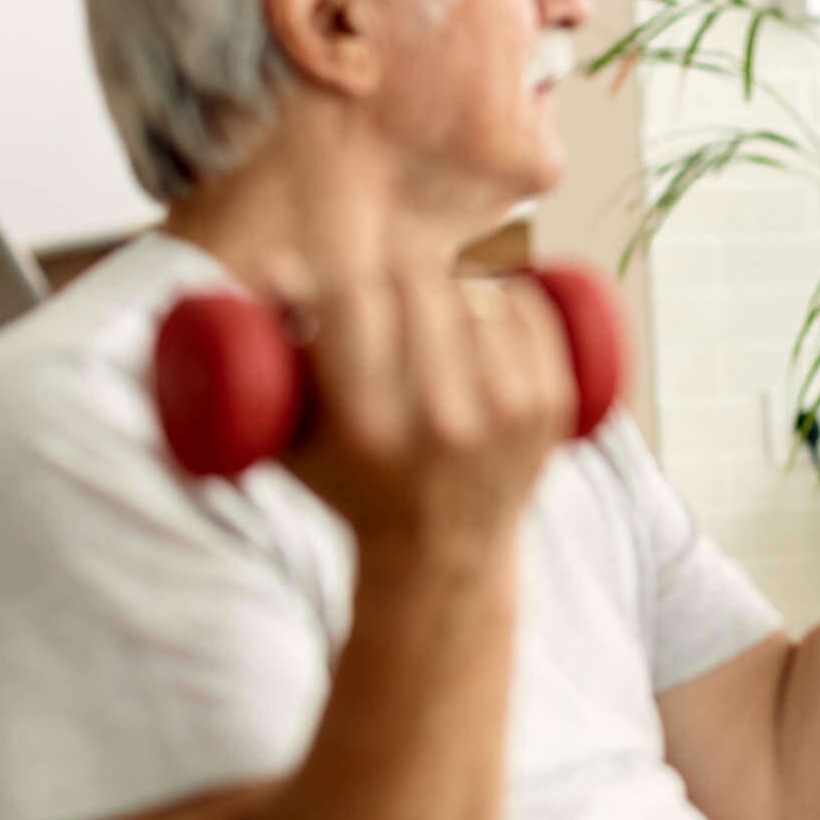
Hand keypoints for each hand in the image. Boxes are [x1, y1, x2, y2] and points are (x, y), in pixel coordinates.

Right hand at [266, 266, 574, 560]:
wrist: (442, 553)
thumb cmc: (351, 485)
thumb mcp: (294, 439)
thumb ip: (271, 359)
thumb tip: (277, 267)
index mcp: (367, 426)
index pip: (355, 297)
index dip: (348, 275)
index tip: (349, 282)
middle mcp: (442, 419)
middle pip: (419, 283)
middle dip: (397, 270)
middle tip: (391, 279)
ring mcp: (505, 411)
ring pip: (475, 287)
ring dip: (450, 277)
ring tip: (433, 292)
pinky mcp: (548, 404)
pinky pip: (528, 306)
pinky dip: (504, 288)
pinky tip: (484, 293)